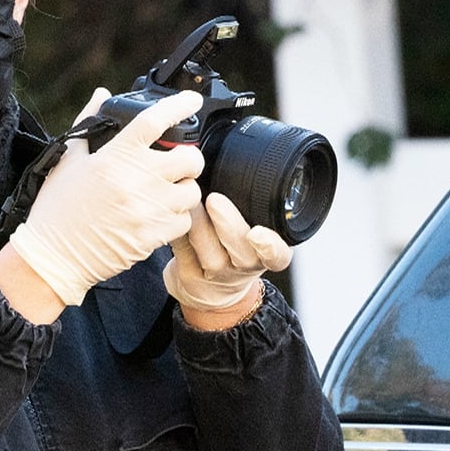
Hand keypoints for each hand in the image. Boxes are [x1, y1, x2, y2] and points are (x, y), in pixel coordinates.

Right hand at [6, 88, 205, 306]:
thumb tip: (101, 95)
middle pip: (190, 158)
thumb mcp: (67, 160)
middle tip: (179, 163)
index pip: (155, 121)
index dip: (180, 105)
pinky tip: (161, 214)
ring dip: (185, 188)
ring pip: (192, 191)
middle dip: (189, 158)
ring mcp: (147, 209)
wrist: (52, 257)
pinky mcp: (152, 236)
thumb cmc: (57, 209)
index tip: (192, 100)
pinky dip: (179, 217)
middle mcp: (136, 180)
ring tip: (169, 191)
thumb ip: (88, 122)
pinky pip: (185, 221)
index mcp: (115, 157)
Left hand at [164, 192, 292, 312]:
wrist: (211, 290)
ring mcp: (217, 276)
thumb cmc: (232, 249)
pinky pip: (183, 251)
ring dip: (198, 223)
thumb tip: (236, 160)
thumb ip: (250, 206)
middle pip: (242, 251)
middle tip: (215, 200)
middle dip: (228, 224)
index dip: (271, 247)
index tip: (258, 234)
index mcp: (267, 254)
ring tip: (189, 201)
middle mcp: (245, 268)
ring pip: (209, 252)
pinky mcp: (190, 278)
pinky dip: (177, 230)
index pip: (278, 255)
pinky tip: (171, 213)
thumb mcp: (252, 233)